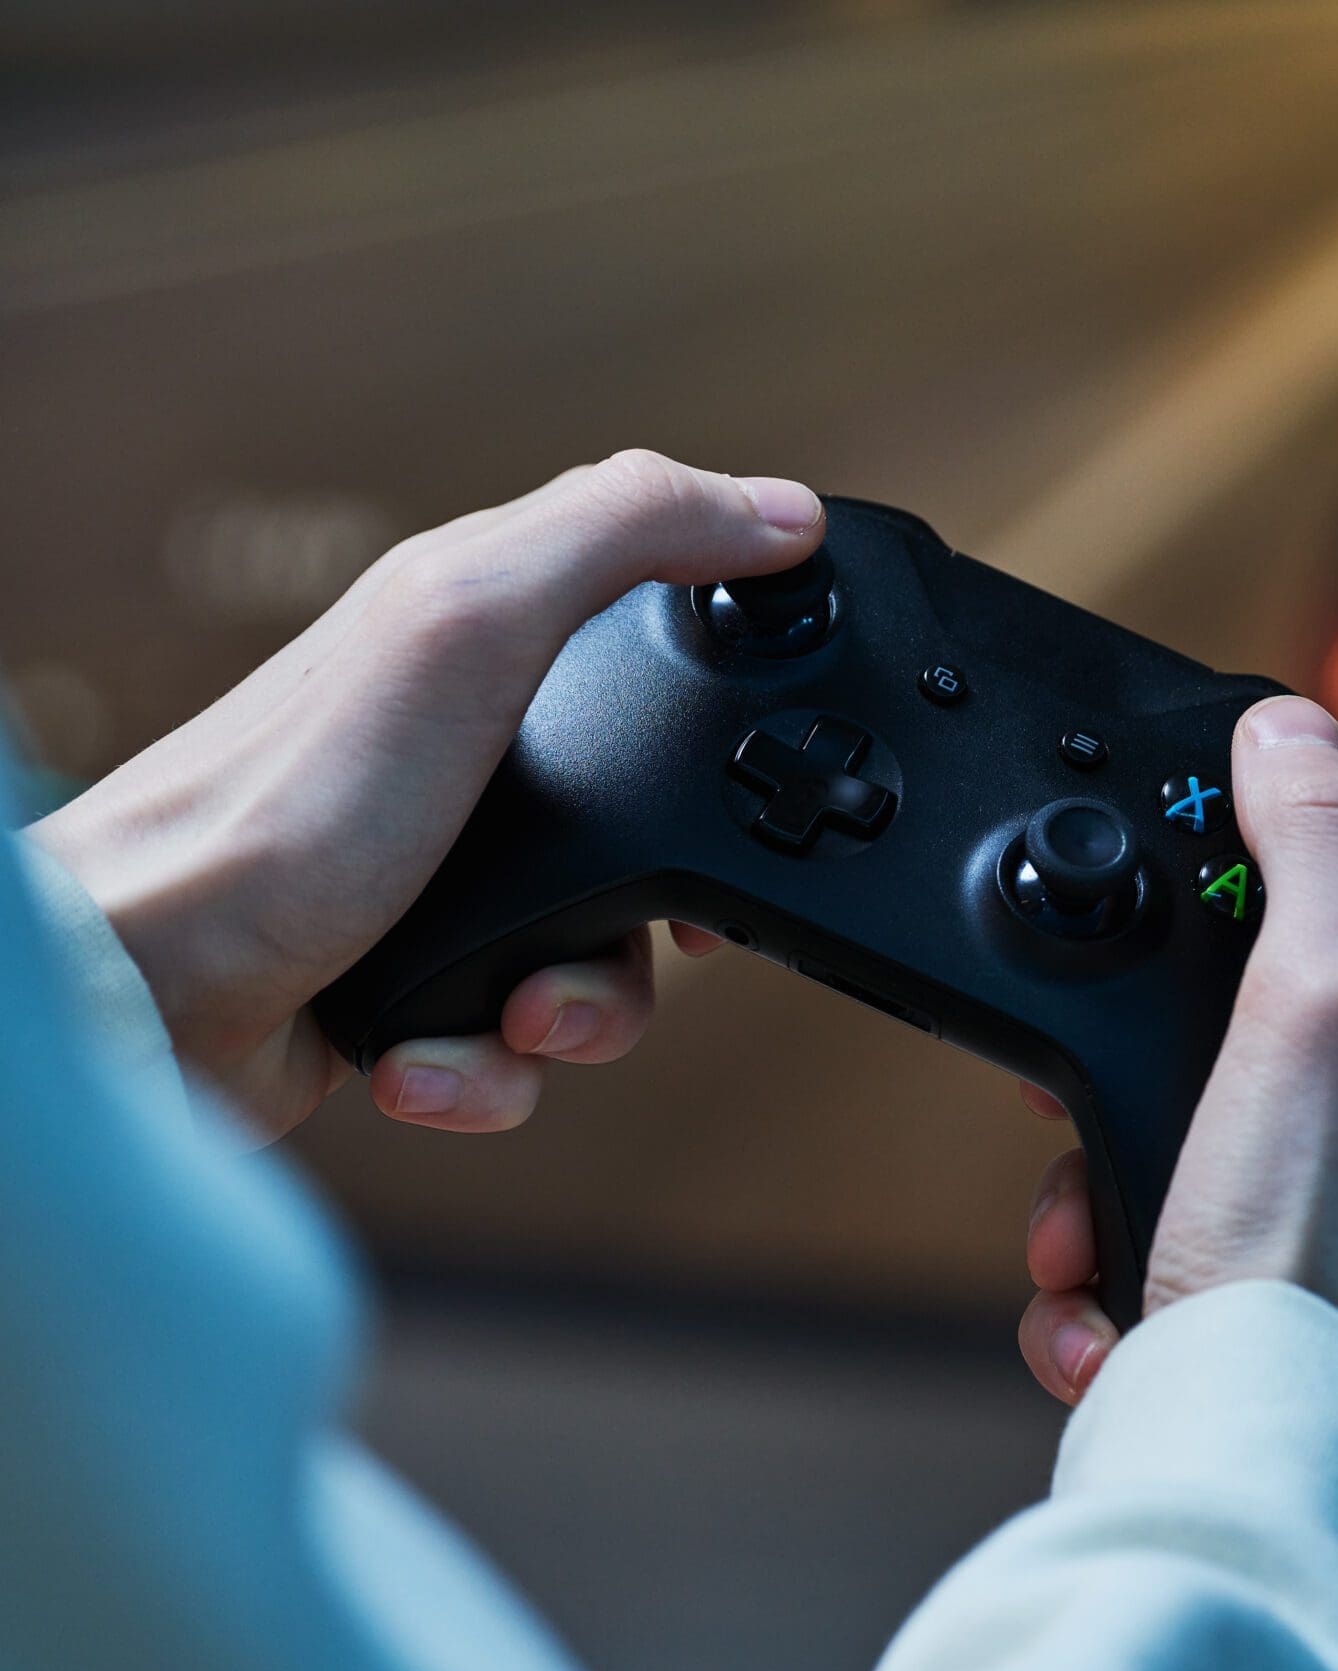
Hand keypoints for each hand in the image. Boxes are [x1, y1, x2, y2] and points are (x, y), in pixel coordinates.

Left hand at [30, 451, 826, 1134]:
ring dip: (583, 1010)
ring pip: (605, 953)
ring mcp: (440, 873)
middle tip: (666, 931)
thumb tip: (776, 509)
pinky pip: (519, 1042)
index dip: (740, 673)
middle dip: (671, 907)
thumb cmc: (276, 809)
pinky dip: (494, 1071)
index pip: (660, 611)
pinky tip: (433, 1059)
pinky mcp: (409, 980)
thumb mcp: (467, 624)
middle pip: (660, 820)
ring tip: (519, 1014)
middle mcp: (467, 751)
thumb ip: (621, 538)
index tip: (773, 746)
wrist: (138, 998)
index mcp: (482, 635)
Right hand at [1017, 696, 1337, 1461]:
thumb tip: (1305, 734)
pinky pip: (1220, 1261)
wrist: (1242, 1510)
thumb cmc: (1307, 1290)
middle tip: (1138, 1001)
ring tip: (1081, 1210)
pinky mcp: (1318, 1357)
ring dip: (1143, 1161)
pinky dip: (1139, 1264)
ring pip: (1258, 1152)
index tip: (1297, 769)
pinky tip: (1098, 1305)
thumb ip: (1318, 859)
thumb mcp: (1316, 1018)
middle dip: (1208, 1016)